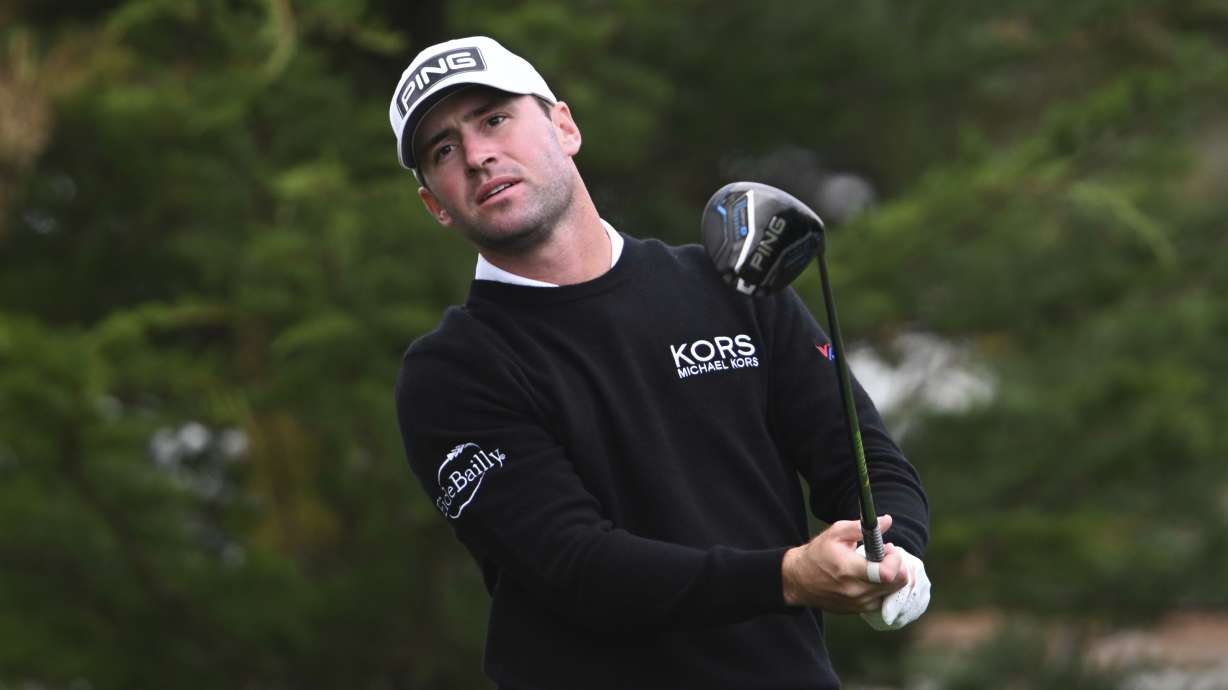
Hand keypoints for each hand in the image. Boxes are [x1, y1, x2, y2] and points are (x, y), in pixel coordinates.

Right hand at [781, 515, 907, 611]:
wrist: (799, 580)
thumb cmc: (817, 554)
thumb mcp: (835, 533)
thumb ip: (861, 527)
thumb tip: (886, 521)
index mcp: (849, 570)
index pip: (888, 574)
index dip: (896, 559)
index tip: (888, 548)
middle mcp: (856, 591)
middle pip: (897, 584)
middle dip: (898, 565)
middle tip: (886, 554)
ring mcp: (858, 604)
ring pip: (894, 593)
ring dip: (892, 577)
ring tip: (877, 565)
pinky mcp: (859, 611)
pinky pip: (884, 600)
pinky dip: (884, 588)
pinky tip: (873, 577)